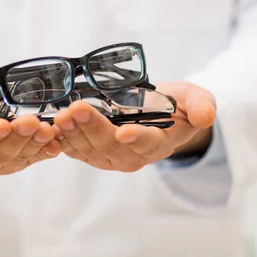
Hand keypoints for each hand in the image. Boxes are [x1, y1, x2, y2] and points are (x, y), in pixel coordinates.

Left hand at [52, 82, 215, 171]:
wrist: (157, 115)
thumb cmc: (175, 106)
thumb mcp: (195, 100)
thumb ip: (201, 105)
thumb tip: (206, 116)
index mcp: (158, 143)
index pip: (148, 143)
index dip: (136, 138)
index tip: (124, 130)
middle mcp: (132, 155)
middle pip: (110, 146)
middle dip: (93, 128)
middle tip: (76, 110)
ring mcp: (110, 156)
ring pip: (89, 150)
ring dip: (73, 134)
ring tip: (61, 115)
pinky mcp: (92, 152)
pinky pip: (76, 150)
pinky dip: (63, 140)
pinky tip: (51, 128)